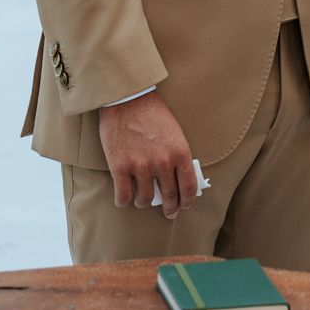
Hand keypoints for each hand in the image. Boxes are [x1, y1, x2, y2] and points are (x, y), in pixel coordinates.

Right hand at [97, 91, 198, 218]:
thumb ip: (177, 154)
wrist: (127, 97)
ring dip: (144, 202)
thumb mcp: (174, 131)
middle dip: (170, 208)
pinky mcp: (120, 167)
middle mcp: (163, 163)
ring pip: (145, 199)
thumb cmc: (152, 111)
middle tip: (168, 212)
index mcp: (179, 152)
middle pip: (170, 197)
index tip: (183, 206)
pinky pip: (123, 196)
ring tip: (142, 199)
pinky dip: (123, 201)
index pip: (189, 187)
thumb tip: (180, 177)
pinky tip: (123, 199)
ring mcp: (141, 166)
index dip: (187, 201)